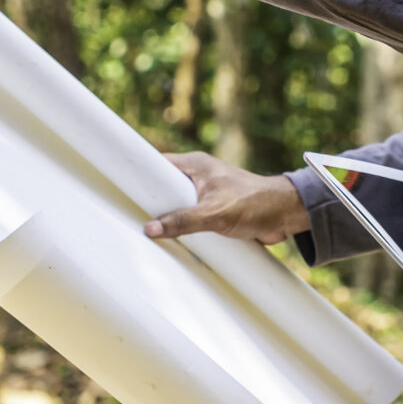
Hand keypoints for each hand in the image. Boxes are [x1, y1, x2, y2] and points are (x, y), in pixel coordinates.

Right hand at [142, 152, 309, 245]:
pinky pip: (188, 217)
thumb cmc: (255, 203)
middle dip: (148, 200)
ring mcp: (204, 193)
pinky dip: (181, 227)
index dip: (137, 173)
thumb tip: (151, 229)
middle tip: (127, 214)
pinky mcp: (213, 210)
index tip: (116, 183)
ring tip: (145, 230)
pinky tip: (171, 239)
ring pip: (175, 204)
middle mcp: (197, 176)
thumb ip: (183, 221)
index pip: (155, 163)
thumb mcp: (215, 214)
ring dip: (166, 217)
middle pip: (161, 186)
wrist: (286, 214)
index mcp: (195, 165)